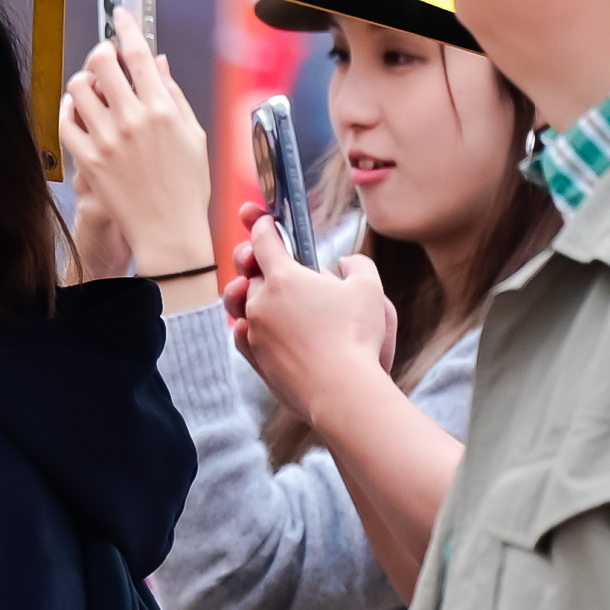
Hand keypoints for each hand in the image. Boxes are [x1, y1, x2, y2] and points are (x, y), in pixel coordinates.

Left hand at [57, 29, 216, 295]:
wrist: (168, 230)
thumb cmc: (187, 186)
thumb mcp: (193, 134)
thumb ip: (173, 95)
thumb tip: (157, 62)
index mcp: (163, 109)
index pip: (138, 54)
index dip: (126, 29)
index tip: (120, 16)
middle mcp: (132, 120)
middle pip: (102, 63)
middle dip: (101, 51)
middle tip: (104, 55)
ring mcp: (107, 140)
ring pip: (78, 89)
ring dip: (83, 80)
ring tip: (93, 86)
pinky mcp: (88, 161)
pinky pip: (65, 122)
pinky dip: (68, 110)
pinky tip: (78, 110)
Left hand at [232, 225, 401, 428]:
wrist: (341, 389)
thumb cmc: (356, 336)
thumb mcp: (368, 288)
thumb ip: (356, 266)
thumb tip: (344, 263)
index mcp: (283, 277)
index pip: (263, 240)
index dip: (263, 225)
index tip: (264, 219)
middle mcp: (260, 302)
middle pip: (249, 273)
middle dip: (255, 260)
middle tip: (265, 258)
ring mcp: (254, 332)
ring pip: (241, 304)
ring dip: (246, 293)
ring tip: (256, 291)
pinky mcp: (255, 358)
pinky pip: (241, 335)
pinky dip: (247, 326)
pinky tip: (254, 326)